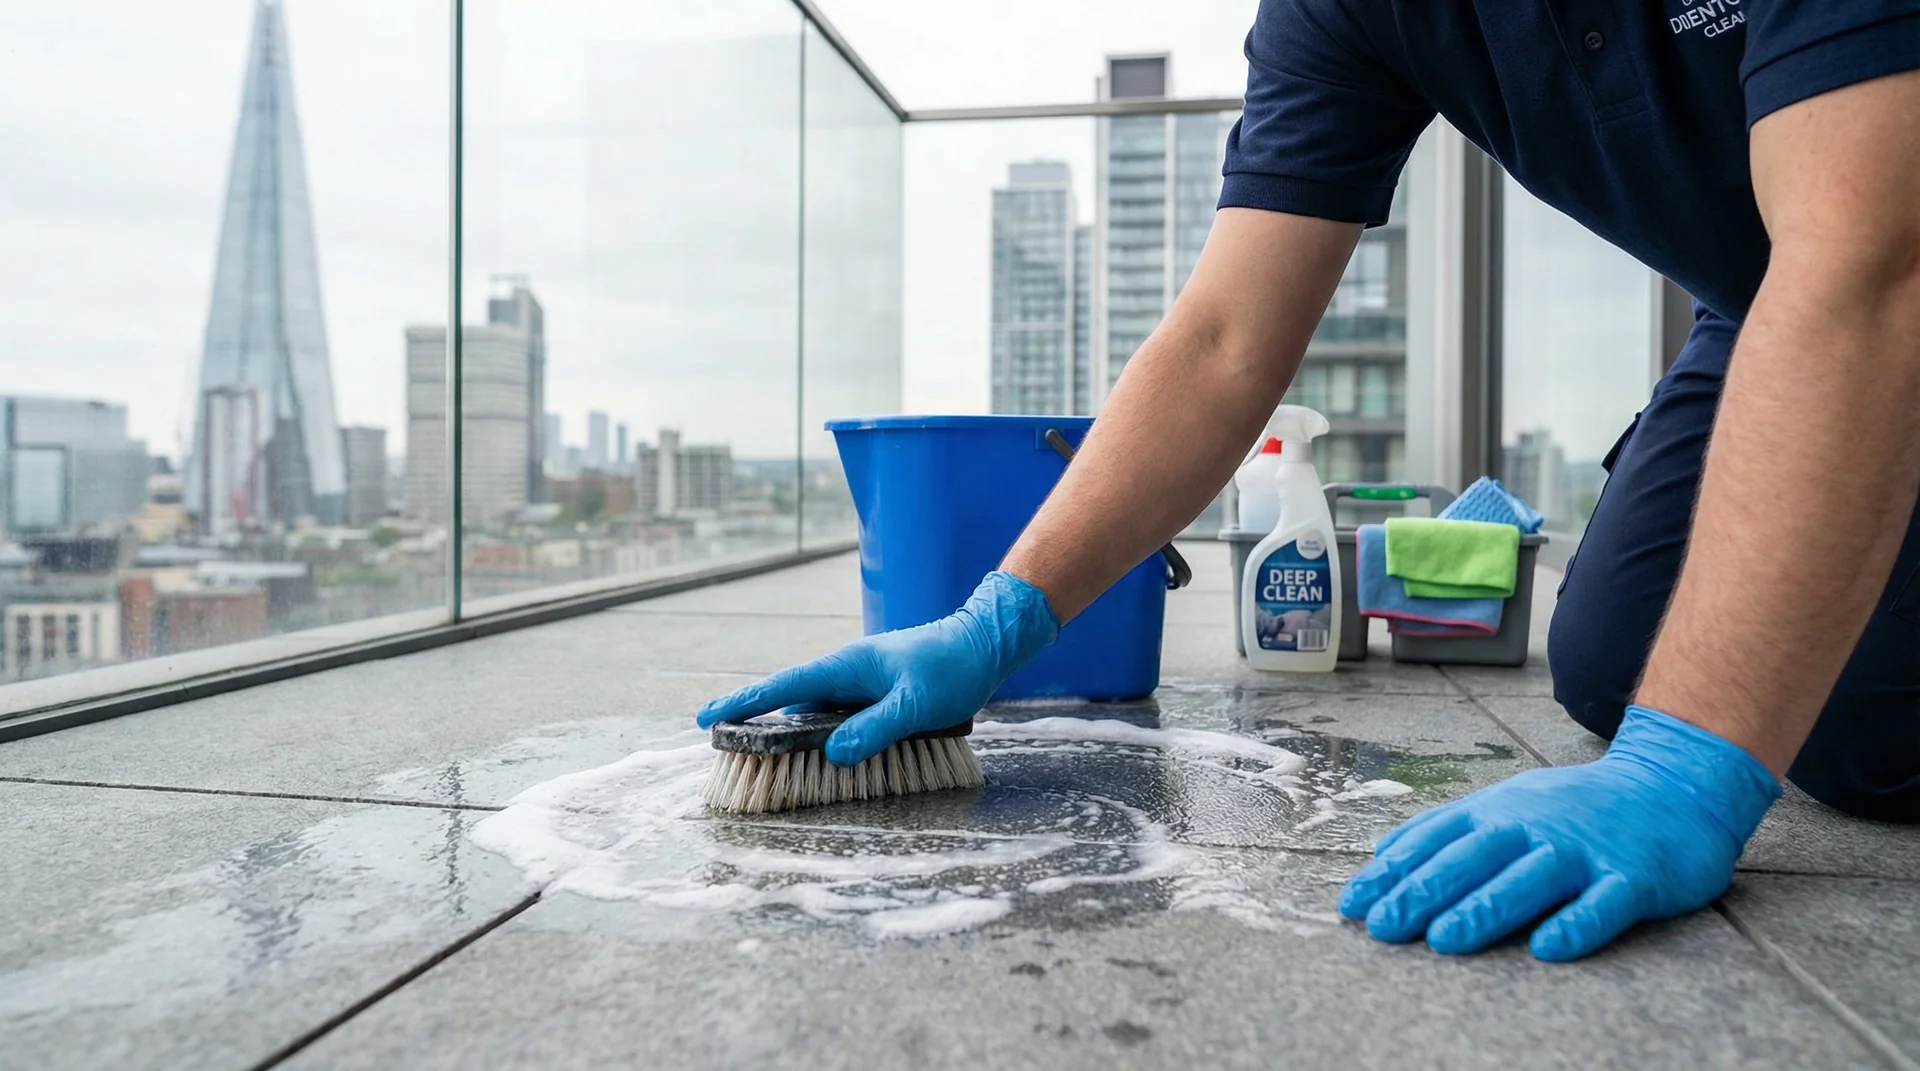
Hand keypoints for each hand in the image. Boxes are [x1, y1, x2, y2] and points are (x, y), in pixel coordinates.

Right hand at [694, 572, 1057, 765]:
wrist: (983, 646)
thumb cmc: (951, 668)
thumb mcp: (915, 702)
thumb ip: (875, 727)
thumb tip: (833, 753)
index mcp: (845, 667)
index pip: (783, 687)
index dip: (744, 703)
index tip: (706, 718)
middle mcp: (844, 676)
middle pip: (789, 705)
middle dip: (757, 729)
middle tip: (724, 755)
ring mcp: (858, 688)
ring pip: (814, 718)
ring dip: (791, 741)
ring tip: (762, 770)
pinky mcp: (873, 700)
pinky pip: (837, 723)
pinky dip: (822, 742)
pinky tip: (818, 764)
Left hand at [1338, 706, 1779, 960]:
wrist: (1674, 785)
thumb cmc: (1577, 807)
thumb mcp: (1506, 803)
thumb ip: (1446, 827)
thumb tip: (1381, 852)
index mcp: (1500, 811)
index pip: (1436, 841)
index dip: (1393, 874)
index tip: (1353, 906)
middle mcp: (1536, 826)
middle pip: (1473, 859)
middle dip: (1424, 892)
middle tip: (1383, 926)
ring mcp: (1585, 849)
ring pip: (1530, 878)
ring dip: (1486, 908)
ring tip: (1445, 939)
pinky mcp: (1634, 876)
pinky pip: (1603, 903)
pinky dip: (1576, 924)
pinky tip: (1547, 949)